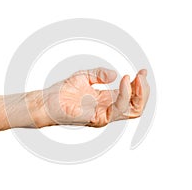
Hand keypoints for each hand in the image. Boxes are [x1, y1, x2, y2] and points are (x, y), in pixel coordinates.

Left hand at [32, 67, 149, 127]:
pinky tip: (125, 81)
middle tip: (142, 76)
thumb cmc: (63, 91)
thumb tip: (115, 74)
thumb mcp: (85, 76)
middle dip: (144, 91)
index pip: (131, 98)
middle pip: (137, 107)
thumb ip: (100, 74)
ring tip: (136, 78)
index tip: (142, 71)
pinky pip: (118, 109)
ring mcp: (104, 116)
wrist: (47, 100)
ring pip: (132, 110)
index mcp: (107, 101)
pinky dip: (125, 94)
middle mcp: (108, 110)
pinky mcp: (97, 118)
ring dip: (138, 92)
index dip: (140, 85)